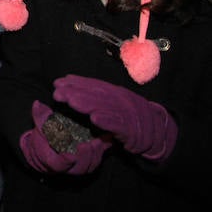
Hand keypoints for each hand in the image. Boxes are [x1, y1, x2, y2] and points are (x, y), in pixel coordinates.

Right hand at [19, 101, 109, 174]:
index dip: (66, 160)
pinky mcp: (92, 158)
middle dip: (86, 156)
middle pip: (81, 166)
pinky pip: (99, 156)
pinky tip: (108, 137)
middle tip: (89, 145)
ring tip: (100, 140)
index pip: (61, 164)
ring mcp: (83, 163)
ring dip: (97, 152)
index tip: (70, 155)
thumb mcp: (40, 126)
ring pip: (92, 162)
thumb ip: (40, 117)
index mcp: (55, 162)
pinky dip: (104, 148)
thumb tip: (37, 104)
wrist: (50, 146)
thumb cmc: (44, 138)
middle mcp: (70, 166)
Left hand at [54, 75, 177, 161]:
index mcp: (114, 92)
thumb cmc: (130, 116)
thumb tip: (70, 85)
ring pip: (104, 107)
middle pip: (95, 94)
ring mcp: (126, 113)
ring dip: (87, 103)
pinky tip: (95, 119)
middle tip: (58, 92)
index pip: (93, 85)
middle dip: (75, 92)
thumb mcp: (113, 102)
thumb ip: (94, 95)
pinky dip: (107, 121)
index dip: (75, 83)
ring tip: (71, 101)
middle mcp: (120, 99)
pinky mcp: (131, 130)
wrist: (157, 132)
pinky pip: (118, 125)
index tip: (57, 83)